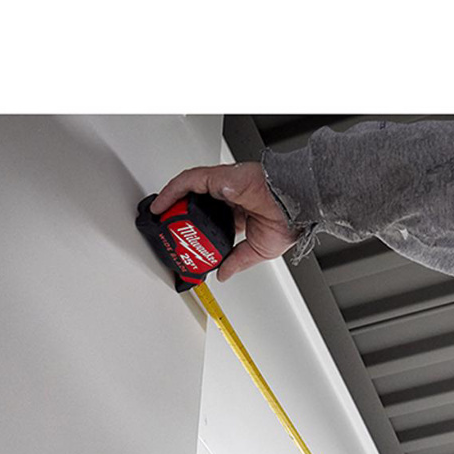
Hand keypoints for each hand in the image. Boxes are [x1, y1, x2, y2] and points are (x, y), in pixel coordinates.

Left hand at [150, 162, 297, 282]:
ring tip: (156, 218)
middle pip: (195, 205)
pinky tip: (160, 205)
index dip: (194, 231)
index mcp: (240, 214)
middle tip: (164, 232)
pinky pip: (187, 182)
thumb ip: (236, 261)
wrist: (296, 205)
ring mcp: (221, 186)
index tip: (183, 244)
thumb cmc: (289, 220)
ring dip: (169, 204)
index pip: (210, 220)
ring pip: (188, 192)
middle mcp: (229, 198)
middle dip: (177, 218)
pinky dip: (171, 192)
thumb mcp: (258, 251)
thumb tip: (222, 274)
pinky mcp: (217, 178)